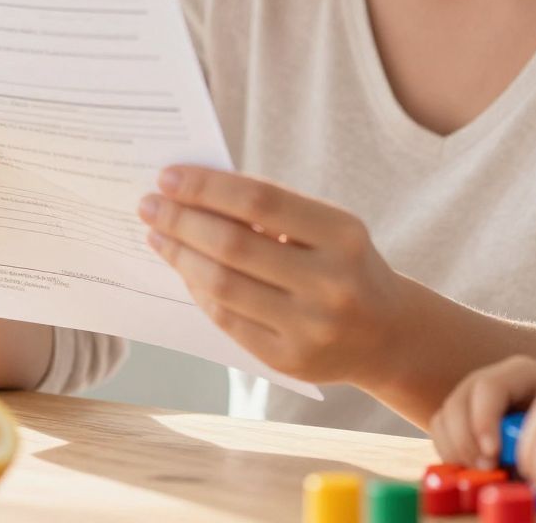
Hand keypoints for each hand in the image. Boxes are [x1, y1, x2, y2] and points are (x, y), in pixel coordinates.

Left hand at [138, 165, 406, 385]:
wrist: (387, 334)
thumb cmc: (344, 266)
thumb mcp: (328, 230)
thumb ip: (273, 213)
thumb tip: (195, 194)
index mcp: (343, 235)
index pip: (261, 201)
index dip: (208, 187)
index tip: (167, 176)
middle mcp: (330, 283)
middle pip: (234, 245)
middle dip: (182, 221)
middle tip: (148, 204)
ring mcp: (310, 327)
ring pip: (223, 286)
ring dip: (180, 256)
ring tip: (156, 235)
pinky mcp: (289, 360)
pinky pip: (227, 321)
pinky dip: (198, 291)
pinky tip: (183, 270)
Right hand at [430, 355, 535, 468]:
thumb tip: (516, 468)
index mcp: (521, 373)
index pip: (489, 387)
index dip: (484, 421)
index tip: (493, 455)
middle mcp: (490, 380)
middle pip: (459, 402)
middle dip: (467, 442)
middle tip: (487, 470)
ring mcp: (471, 397)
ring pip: (444, 418)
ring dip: (456, 450)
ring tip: (483, 472)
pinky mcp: (460, 418)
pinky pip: (440, 433)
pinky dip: (450, 454)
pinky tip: (475, 470)